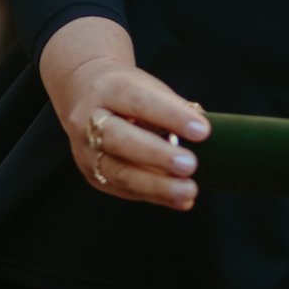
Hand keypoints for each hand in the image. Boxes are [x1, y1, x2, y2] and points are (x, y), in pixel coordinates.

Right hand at [40, 16, 210, 210]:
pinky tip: (180, 200)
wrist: (85, 97)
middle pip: (121, 140)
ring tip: (189, 190)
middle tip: (190, 165)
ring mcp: (86, 152)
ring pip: (120, 172)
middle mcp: (88, 121)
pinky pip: (126, 190)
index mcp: (107, 89)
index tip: (203, 130)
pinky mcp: (93, 175)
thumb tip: (203, 131)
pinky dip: (156, 196)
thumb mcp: (148, 88)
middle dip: (157, 155)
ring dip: (157, 185)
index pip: (139, 101)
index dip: (171, 116)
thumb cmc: (129, 93)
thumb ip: (174, 107)